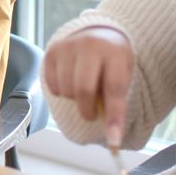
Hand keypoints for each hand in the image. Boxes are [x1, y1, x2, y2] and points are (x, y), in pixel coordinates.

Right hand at [43, 26, 133, 147]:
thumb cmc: (114, 62)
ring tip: (82, 92)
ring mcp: (68, 46)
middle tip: (91, 115)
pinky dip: (61, 92)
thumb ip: (116, 101)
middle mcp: (90, 45)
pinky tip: (70, 83)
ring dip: (74, 100)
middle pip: (83, 90)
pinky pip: (52, 86)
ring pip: (66, 89)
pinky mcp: (52, 51)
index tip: (114, 142)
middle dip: (87, 111)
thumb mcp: (123, 75)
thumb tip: (112, 139)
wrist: (99, 34)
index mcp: (115, 53)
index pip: (114, 90)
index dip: (114, 117)